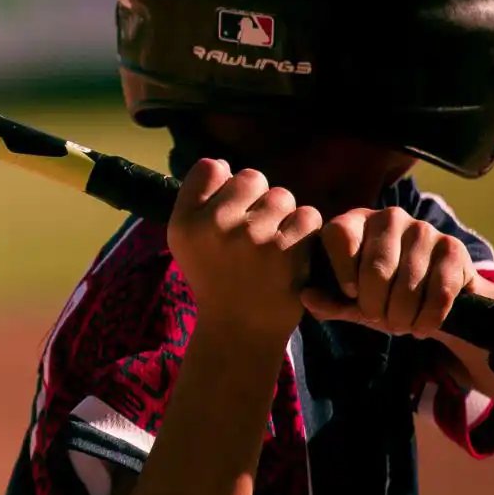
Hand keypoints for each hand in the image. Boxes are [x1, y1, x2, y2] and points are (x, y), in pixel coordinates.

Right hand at [166, 159, 322, 340]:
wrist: (240, 328)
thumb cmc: (215, 277)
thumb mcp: (186, 241)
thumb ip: (197, 198)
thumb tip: (225, 165)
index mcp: (186, 222)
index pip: (211, 168)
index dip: (225, 186)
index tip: (227, 211)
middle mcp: (216, 225)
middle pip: (252, 178)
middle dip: (257, 201)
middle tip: (252, 235)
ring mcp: (254, 237)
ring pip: (282, 196)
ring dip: (283, 217)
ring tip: (271, 246)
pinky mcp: (288, 250)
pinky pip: (307, 216)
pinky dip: (304, 233)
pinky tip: (291, 254)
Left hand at [299, 207, 475, 337]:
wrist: (435, 299)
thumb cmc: (383, 295)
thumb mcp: (352, 302)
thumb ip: (329, 301)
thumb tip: (306, 297)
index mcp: (356, 222)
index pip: (339, 234)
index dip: (342, 271)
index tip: (351, 295)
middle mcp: (389, 217)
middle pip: (376, 268)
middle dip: (376, 307)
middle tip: (380, 319)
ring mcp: (423, 229)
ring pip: (408, 284)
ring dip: (402, 317)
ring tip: (400, 324)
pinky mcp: (453, 248)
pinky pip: (438, 292)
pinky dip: (428, 319)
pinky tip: (422, 326)